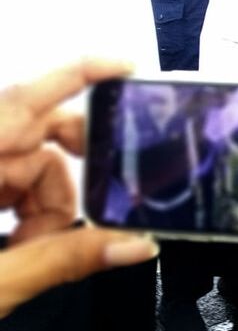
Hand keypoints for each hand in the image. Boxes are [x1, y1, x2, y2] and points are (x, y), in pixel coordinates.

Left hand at [0, 60, 159, 319]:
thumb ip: (61, 260)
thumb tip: (132, 243)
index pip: (24, 100)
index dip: (78, 74)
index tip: (125, 69)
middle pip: (34, 135)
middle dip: (69, 173)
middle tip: (98, 210)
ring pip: (23, 166)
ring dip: (43, 207)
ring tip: (29, 254)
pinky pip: (4, 184)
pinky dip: (21, 213)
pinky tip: (16, 248)